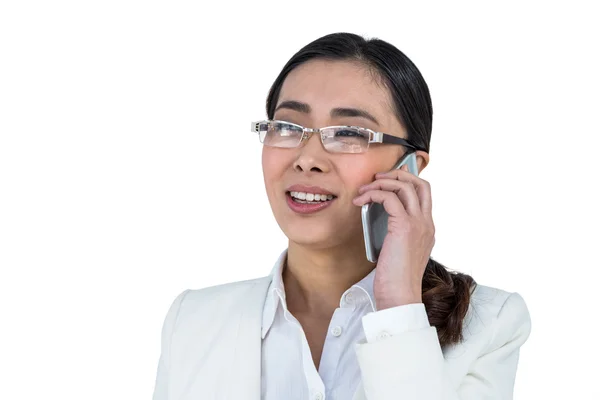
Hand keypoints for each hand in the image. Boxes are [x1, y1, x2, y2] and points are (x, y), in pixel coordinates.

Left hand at [352, 164, 434, 309]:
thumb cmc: (395, 279)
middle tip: (377, 178)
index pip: (424, 194)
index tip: (386, 183)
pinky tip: (361, 201)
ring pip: (406, 186)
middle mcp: (427, 223)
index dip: (406, 182)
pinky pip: (389, 197)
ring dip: (382, 182)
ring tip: (364, 190)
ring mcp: (418, 224)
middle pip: (420, 183)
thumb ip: (398, 234)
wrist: (400, 296)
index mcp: (427, 229)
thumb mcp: (400, 252)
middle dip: (398, 174)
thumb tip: (380, 219)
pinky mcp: (404, 227)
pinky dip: (373, 194)